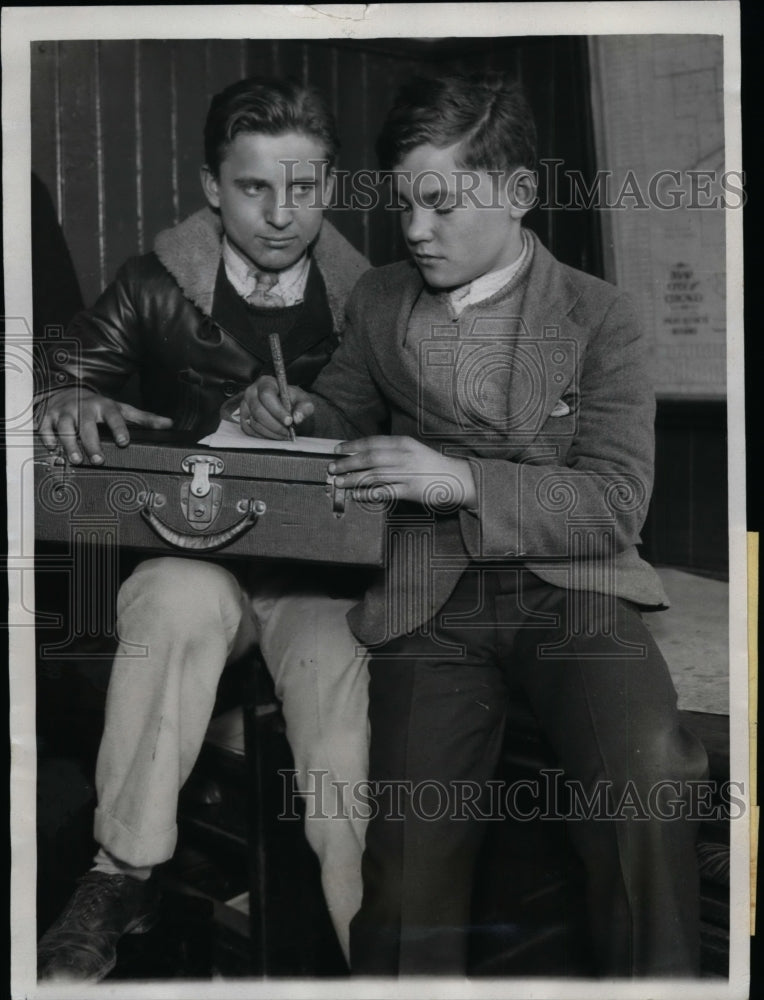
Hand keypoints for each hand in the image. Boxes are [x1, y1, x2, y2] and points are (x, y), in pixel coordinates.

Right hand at [35, 387, 172, 464]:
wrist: (67, 389)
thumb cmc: (97, 405)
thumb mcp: (121, 408)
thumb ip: (144, 418)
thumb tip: (169, 424)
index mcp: (103, 406)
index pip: (114, 416)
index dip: (119, 428)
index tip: (124, 441)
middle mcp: (83, 408)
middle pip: (87, 425)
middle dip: (92, 442)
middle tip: (98, 459)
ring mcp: (64, 412)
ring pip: (65, 427)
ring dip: (70, 443)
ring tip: (76, 459)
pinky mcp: (48, 417)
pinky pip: (44, 427)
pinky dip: (46, 438)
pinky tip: (52, 448)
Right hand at [240, 375, 314, 438]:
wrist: (285, 407)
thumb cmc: (293, 401)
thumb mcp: (303, 401)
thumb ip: (305, 407)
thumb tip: (297, 418)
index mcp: (266, 382)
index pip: (267, 395)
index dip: (277, 410)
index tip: (289, 421)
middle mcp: (251, 392)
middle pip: (258, 411)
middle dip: (275, 425)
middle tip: (288, 432)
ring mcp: (244, 405)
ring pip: (254, 422)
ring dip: (270, 433)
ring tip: (284, 435)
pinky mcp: (242, 418)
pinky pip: (249, 430)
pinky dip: (262, 436)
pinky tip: (274, 436)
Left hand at [328, 436, 476, 510]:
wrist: (456, 478)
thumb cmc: (431, 464)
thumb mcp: (412, 450)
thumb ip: (391, 451)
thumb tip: (364, 454)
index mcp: (403, 444)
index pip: (372, 442)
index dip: (352, 445)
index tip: (337, 449)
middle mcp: (404, 456)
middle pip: (369, 458)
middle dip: (348, 463)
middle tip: (332, 468)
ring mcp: (408, 474)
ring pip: (374, 475)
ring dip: (354, 479)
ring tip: (339, 483)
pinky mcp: (411, 491)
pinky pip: (385, 492)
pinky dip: (369, 494)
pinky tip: (357, 495)